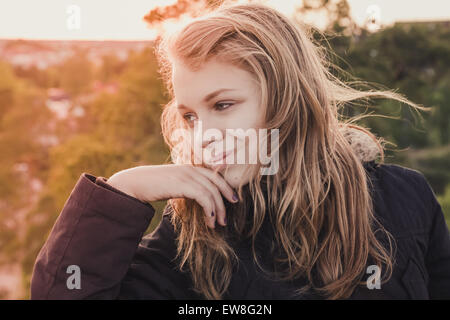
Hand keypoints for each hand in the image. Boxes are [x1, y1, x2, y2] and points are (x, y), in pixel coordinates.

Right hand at [106, 164, 238, 227]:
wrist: (134, 183)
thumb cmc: (151, 186)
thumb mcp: (172, 184)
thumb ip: (185, 187)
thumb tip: (195, 198)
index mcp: (190, 167)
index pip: (214, 175)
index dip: (226, 186)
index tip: (233, 198)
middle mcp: (191, 169)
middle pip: (216, 182)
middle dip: (226, 197)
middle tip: (229, 213)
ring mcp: (187, 175)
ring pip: (212, 192)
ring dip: (218, 209)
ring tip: (218, 223)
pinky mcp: (182, 184)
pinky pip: (203, 197)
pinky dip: (210, 209)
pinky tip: (210, 220)